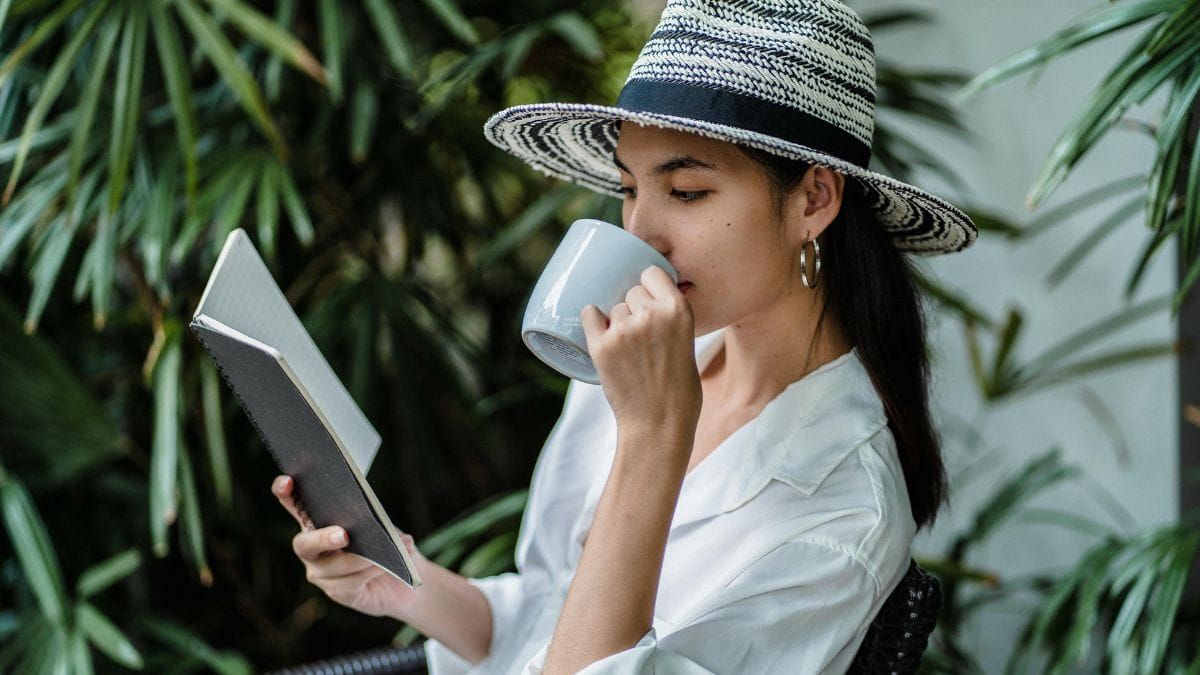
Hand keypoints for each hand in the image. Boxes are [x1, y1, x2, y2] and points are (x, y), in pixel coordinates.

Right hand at [273, 474, 424, 617]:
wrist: (404, 583)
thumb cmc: (388, 547)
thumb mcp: (383, 527)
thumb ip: (373, 522)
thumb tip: (375, 522)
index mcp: (317, 523)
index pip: (293, 505)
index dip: (284, 493)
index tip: (288, 481)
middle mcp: (312, 550)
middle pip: (304, 544)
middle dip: (322, 538)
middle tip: (344, 535)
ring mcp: (321, 574)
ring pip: (333, 566)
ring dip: (360, 558)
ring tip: (385, 552)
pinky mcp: (338, 593)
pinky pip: (350, 583)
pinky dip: (369, 571)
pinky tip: (385, 566)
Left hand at [580, 266, 701, 436]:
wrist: (660, 424)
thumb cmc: (678, 389)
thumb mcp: (687, 343)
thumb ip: (669, 319)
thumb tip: (644, 300)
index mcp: (678, 310)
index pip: (652, 274)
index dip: (648, 286)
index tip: (648, 298)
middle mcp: (651, 315)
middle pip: (631, 292)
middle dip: (633, 309)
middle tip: (641, 339)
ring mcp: (624, 330)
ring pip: (612, 309)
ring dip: (616, 324)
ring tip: (629, 353)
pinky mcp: (602, 346)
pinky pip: (589, 315)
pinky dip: (592, 323)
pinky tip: (600, 335)